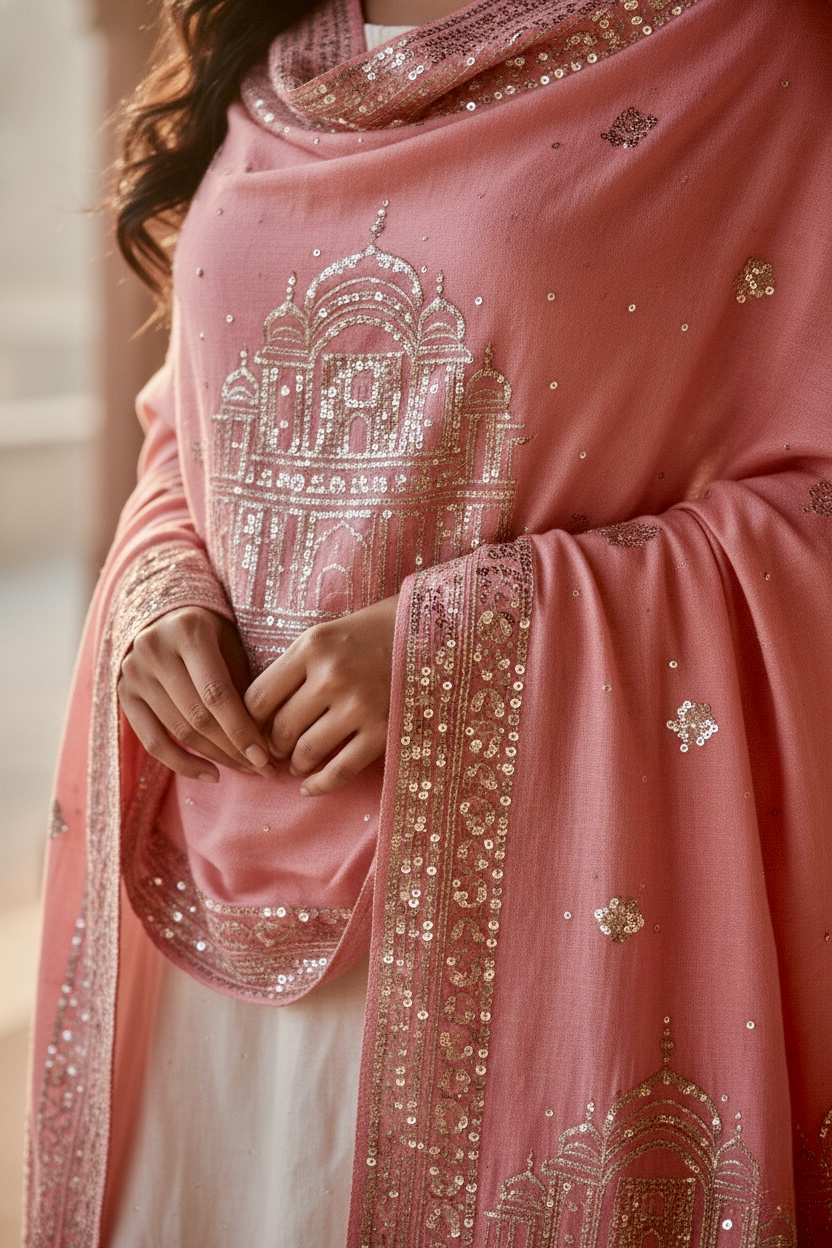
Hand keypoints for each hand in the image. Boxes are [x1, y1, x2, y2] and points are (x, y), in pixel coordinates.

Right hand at [117, 606, 272, 782]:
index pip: (216, 693)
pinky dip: (183, 763)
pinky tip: (211, 774)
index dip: (241, 730)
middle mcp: (154, 649)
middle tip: (263, 769)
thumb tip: (267, 739)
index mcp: (188, 631)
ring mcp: (133, 672)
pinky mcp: (124, 694)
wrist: (167, 617)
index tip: (265, 758)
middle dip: (234, 749)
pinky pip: (152, 741)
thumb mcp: (234, 645)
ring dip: (216, 757)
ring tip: (245, 769)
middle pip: (197, 716)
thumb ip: (244, 685)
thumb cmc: (213, 634)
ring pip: (178, 731)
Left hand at [244, 594, 398, 795]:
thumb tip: (258, 715)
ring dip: (295, 764)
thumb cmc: (373, 632)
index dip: (249, 721)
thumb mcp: (327, 635)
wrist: (433, 632)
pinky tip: (309, 786)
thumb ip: (295, 668)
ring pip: (306, 752)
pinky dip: (319, 785)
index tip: (253, 729)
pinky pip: (340, 771)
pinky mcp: (384, 731)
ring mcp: (359, 706)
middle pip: (279, 728)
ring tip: (296, 763)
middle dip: (272, 746)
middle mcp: (332, 676)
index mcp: (312, 647)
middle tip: (275, 750)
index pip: (258, 697)